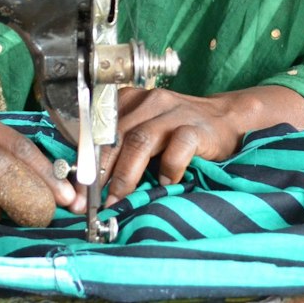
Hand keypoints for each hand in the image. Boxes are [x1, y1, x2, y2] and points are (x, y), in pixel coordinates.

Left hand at [97, 87, 257, 204]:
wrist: (227, 119)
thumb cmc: (179, 132)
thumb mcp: (147, 132)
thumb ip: (122, 149)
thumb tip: (91, 187)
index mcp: (130, 101)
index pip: (98, 130)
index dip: (85, 162)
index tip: (77, 193)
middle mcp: (149, 101)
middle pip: (114, 136)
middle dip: (99, 173)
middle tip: (91, 203)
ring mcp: (173, 112)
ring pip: (140, 140)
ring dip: (125, 175)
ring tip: (118, 200)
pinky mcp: (196, 127)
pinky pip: (177, 148)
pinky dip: (168, 168)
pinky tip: (166, 182)